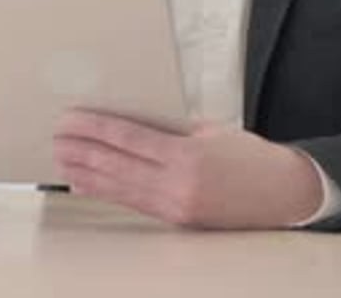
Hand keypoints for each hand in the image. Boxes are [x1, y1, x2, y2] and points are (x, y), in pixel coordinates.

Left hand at [53, 110, 322, 228]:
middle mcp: (178, 184)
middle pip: (117, 165)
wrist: (283, 195)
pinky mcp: (176, 220)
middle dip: (82, 150)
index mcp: (188, 154)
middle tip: (56, 137)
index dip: (96, 128)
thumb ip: (173, 128)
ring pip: (119, 187)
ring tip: (61, 160)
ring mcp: (176, 206)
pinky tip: (86, 183)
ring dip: (85, 173)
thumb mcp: (212, 130)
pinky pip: (132, 203)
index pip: (129, 138)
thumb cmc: (250, 156)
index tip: (72, 118)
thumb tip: (133, 122)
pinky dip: (105, 191)